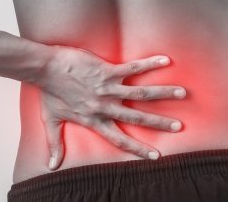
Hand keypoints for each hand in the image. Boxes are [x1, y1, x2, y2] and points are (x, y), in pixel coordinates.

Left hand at [37, 46, 186, 169]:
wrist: (45, 69)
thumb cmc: (48, 92)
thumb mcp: (51, 120)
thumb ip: (54, 144)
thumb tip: (52, 166)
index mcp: (94, 120)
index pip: (120, 140)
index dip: (138, 149)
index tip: (155, 156)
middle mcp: (105, 107)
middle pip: (138, 118)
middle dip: (160, 123)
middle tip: (179, 126)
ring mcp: (108, 88)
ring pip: (141, 93)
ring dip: (163, 93)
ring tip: (182, 92)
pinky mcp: (107, 70)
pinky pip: (133, 68)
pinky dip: (149, 64)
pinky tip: (165, 61)